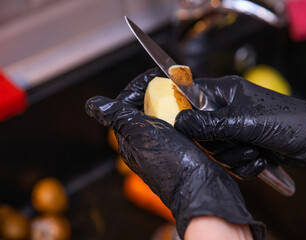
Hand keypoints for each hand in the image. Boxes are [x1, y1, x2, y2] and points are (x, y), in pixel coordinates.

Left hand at [85, 69, 264, 238]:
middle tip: (171, 82)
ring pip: (162, 117)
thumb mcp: (140, 134)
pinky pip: (178, 127)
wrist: (201, 188)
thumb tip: (91, 104)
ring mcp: (163, 147)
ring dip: (171, 102)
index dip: (138, 86)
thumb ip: (117, 116)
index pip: (126, 104)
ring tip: (183, 93)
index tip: (154, 74)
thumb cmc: (170, 164)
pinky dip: (184, 115)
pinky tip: (192, 112)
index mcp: (129, 139)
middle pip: (144, 109)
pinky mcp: (180, 150)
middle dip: (156, 92)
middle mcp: (143, 143)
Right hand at [175, 75, 305, 176]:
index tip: (189, 130)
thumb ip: (208, 124)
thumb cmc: (288, 123)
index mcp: (226, 92)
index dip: (185, 112)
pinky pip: (230, 161)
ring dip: (236, 156)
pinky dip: (245, 165)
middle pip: (201, 130)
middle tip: (237, 140)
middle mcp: (228, 109)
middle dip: (220, 144)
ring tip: (256, 150)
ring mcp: (236, 129)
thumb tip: (179, 123)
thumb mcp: (243, 122)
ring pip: (216, 150)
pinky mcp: (245, 146)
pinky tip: (262, 159)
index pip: (191, 95)